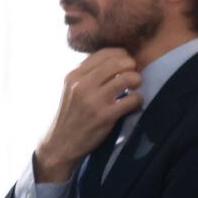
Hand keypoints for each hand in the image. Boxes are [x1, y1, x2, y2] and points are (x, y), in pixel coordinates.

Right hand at [32, 49, 141, 183]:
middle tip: (133, 75)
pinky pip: (131, 99)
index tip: (125, 64)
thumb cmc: (71, 115)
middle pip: (118, 62)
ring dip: (137, 80)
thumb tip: (115, 59)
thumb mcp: (70, 89)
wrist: (60, 144)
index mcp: (74, 75)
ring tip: (134, 87)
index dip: (122, 55)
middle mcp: (81, 85)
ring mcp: (92, 101)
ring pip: (127, 77)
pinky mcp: (103, 116)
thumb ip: (87, 73)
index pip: (105, 53)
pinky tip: (133, 103)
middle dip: (132, 66)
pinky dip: (138, 99)